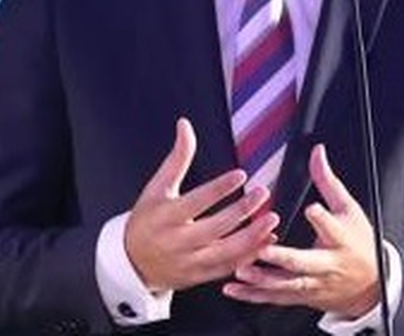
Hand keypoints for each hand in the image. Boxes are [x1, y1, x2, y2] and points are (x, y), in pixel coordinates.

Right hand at [124, 117, 279, 291]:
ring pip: (224, 252)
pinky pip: (226, 268)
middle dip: (241, 210)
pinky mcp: (197, 277)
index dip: (219, 188)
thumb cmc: (146, 220)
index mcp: (164, 217)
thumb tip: (185, 125)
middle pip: (214, 227)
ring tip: (271, 219)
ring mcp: (188, 262)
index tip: (241, 174)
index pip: (195, 202)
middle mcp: (176, 242)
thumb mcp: (156, 188)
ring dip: (252, 237)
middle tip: (262, 193)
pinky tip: (266, 241)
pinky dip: (248, 256)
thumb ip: (177, 158)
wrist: (131, 262)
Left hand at [223, 144, 380, 318]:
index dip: (322, 219)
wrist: (370, 284)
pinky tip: (234, 288)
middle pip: (304, 262)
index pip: (332, 227)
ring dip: (262, 279)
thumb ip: (328, 181)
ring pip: (286, 284)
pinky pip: (275, 298)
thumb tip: (317, 153)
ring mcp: (313, 283)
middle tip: (262, 249)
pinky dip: (253, 295)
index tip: (311, 209)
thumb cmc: (358, 241)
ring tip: (241, 269)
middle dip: (282, 257)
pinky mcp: (302, 296)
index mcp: (340, 239)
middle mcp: (326, 264)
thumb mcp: (348, 208)